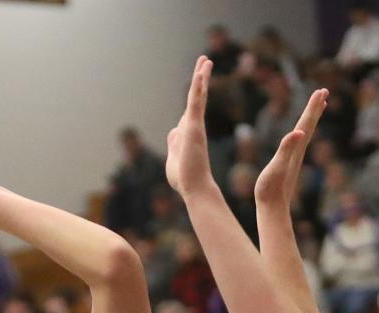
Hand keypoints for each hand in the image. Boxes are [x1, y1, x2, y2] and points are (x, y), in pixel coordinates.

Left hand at [165, 57, 216, 198]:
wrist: (194, 187)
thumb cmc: (184, 178)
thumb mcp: (173, 158)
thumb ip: (174, 144)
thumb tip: (172, 132)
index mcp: (188, 133)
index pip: (190, 109)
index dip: (195, 94)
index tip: (199, 81)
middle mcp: (193, 126)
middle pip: (197, 97)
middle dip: (201, 79)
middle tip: (206, 62)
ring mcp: (194, 125)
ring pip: (198, 96)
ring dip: (201, 76)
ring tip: (206, 60)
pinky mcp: (194, 126)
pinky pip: (196, 103)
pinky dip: (198, 87)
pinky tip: (201, 72)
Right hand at [255, 89, 327, 206]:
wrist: (273, 209)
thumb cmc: (271, 189)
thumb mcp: (276, 167)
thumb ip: (287, 148)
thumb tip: (300, 132)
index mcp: (295, 150)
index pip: (306, 124)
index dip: (312, 107)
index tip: (320, 91)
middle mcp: (298, 152)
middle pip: (309, 126)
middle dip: (316, 108)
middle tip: (323, 91)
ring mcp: (295, 159)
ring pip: (307, 134)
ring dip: (312, 119)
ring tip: (318, 107)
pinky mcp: (290, 165)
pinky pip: (300, 143)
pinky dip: (304, 133)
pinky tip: (302, 133)